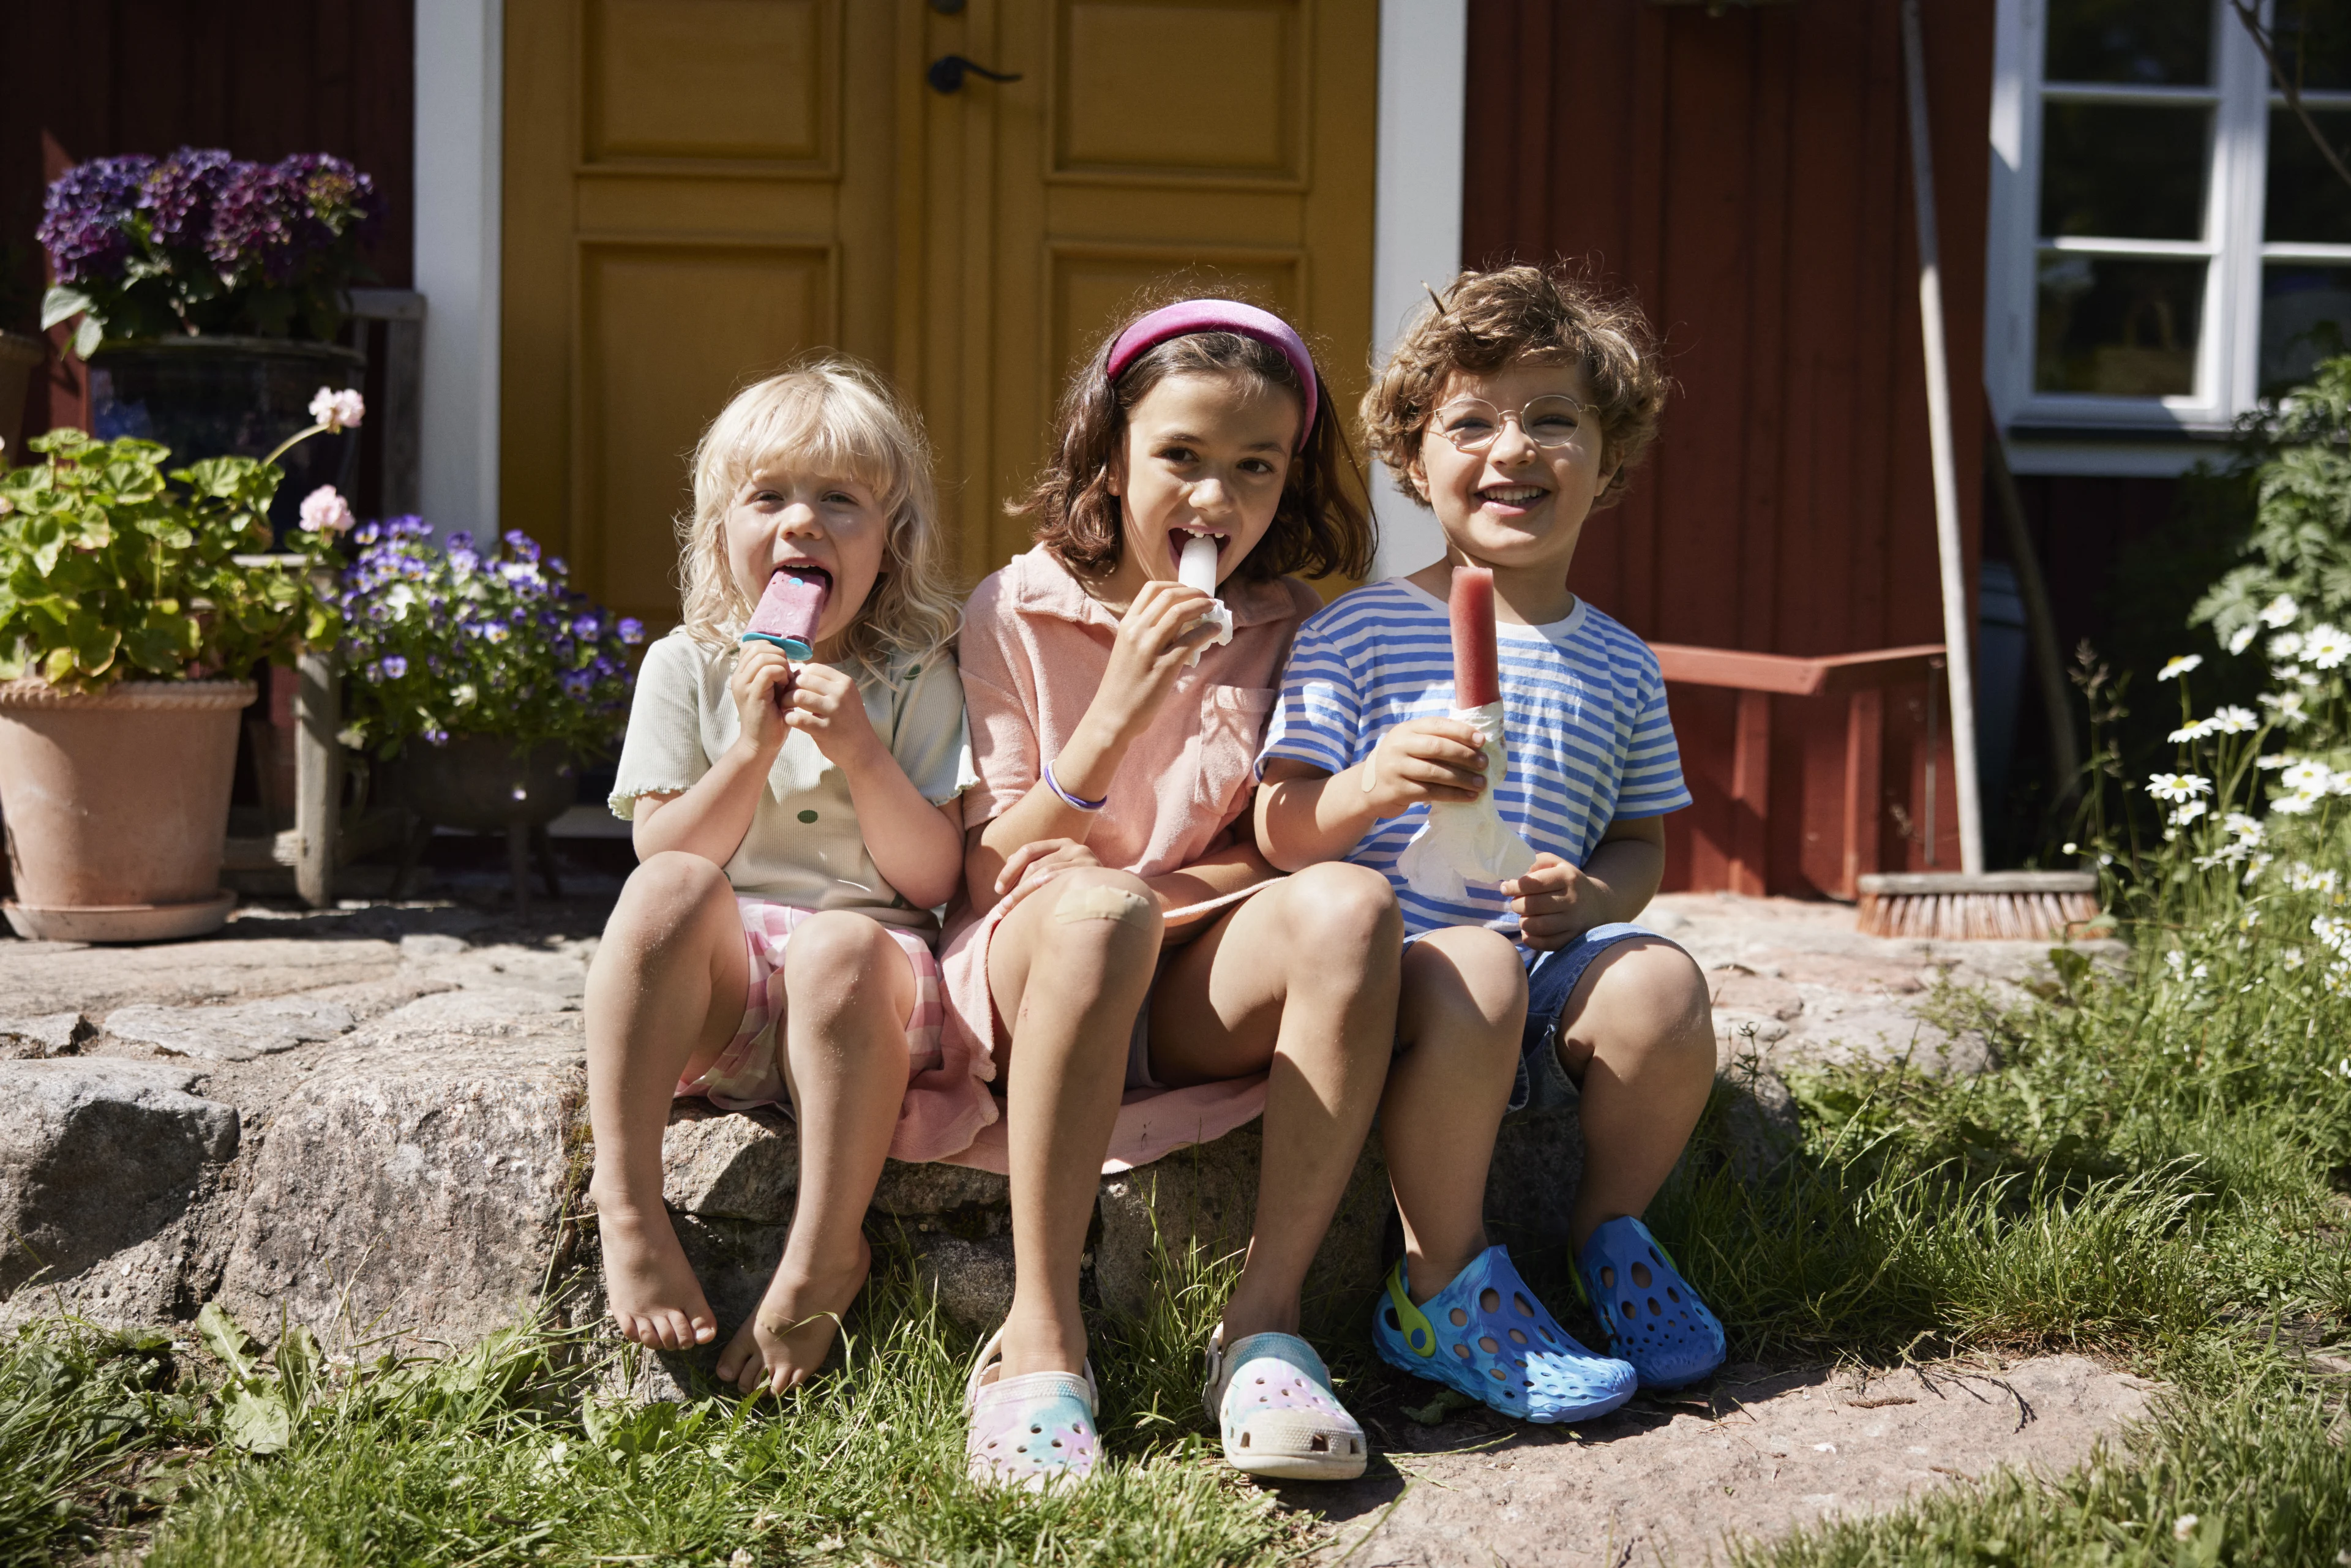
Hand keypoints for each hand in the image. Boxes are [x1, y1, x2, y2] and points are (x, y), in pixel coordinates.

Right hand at [729, 641, 796, 756]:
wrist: (763, 743)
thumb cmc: (772, 716)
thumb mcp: (772, 687)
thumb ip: (774, 669)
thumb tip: (787, 652)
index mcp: (742, 673)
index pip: (753, 644)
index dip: (771, 649)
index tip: (782, 666)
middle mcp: (738, 676)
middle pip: (758, 646)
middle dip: (779, 655)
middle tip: (786, 674)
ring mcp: (743, 685)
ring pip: (763, 656)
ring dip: (781, 665)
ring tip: (786, 682)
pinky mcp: (752, 694)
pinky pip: (768, 671)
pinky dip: (781, 675)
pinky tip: (785, 688)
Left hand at [781, 661, 881, 767]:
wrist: (863, 749)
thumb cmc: (848, 722)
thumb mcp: (845, 697)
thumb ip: (826, 685)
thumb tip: (799, 673)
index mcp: (845, 683)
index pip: (813, 668)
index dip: (798, 675)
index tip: (794, 685)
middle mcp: (841, 694)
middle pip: (803, 680)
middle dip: (789, 687)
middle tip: (786, 697)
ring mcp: (834, 712)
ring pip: (798, 696)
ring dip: (786, 701)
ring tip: (785, 708)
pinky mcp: (826, 730)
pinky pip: (798, 719)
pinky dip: (789, 717)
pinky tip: (789, 719)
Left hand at [994, 838, 1100, 917]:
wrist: (1115, 896)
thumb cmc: (1079, 888)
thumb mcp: (1058, 873)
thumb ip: (1037, 866)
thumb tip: (1009, 861)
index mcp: (1062, 843)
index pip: (1028, 851)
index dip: (1009, 870)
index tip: (997, 890)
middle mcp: (1074, 847)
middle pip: (1034, 863)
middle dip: (1014, 886)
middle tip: (1001, 907)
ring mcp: (1084, 858)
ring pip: (1044, 873)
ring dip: (1023, 893)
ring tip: (1011, 910)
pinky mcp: (1091, 872)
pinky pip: (1059, 880)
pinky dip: (1042, 891)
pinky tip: (1033, 905)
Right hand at [1089, 578, 1222, 741]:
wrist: (1112, 714)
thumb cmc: (1122, 685)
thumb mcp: (1128, 650)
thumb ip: (1146, 634)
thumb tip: (1178, 625)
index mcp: (1127, 624)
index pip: (1152, 589)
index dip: (1176, 585)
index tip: (1191, 590)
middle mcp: (1136, 631)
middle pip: (1169, 596)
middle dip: (1194, 592)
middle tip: (1207, 598)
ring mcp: (1149, 648)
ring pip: (1180, 613)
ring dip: (1202, 606)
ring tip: (1213, 609)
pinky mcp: (1164, 666)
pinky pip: (1190, 640)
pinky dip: (1206, 631)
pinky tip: (1214, 630)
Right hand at [1358, 717, 1487, 817]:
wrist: (1369, 788)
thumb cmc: (1401, 762)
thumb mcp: (1411, 743)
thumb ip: (1435, 739)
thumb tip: (1477, 743)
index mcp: (1406, 729)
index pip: (1437, 726)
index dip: (1461, 732)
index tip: (1481, 741)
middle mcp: (1399, 746)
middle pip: (1437, 748)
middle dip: (1464, 756)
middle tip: (1484, 764)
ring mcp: (1396, 768)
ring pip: (1435, 772)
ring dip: (1462, 779)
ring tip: (1481, 784)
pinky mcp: (1398, 790)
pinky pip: (1430, 792)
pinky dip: (1453, 795)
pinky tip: (1468, 797)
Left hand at [1503, 853, 1589, 949]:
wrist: (1597, 905)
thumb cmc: (1568, 882)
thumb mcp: (1557, 864)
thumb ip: (1536, 862)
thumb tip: (1514, 875)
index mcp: (1567, 877)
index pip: (1533, 883)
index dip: (1514, 886)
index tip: (1506, 888)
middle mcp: (1572, 899)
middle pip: (1532, 905)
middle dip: (1516, 904)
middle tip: (1516, 903)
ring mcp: (1573, 921)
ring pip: (1536, 926)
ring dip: (1523, 921)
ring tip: (1524, 916)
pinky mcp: (1572, 939)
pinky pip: (1545, 943)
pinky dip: (1530, 938)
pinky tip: (1529, 930)